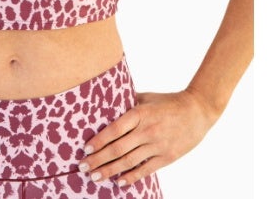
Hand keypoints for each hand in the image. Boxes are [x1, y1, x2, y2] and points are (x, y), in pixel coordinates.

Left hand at [79, 89, 216, 186]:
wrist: (197, 111)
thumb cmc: (168, 102)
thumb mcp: (147, 98)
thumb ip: (128, 102)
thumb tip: (107, 105)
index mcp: (140, 113)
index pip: (114, 129)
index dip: (99, 141)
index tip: (85, 149)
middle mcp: (147, 130)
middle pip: (118, 148)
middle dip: (98, 160)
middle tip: (82, 167)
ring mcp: (157, 145)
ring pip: (128, 162)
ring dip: (109, 171)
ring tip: (95, 177)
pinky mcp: (167, 157)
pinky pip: (145, 170)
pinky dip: (131, 177)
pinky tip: (119, 183)